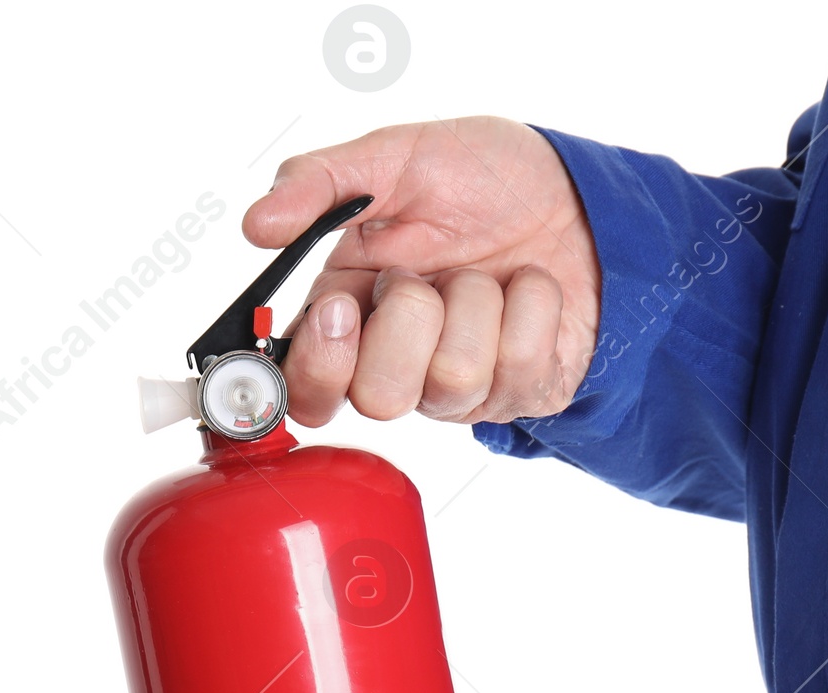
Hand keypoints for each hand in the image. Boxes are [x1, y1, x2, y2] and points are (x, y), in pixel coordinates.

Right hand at [242, 118, 600, 427]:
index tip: (341, 309)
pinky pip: (520, 363)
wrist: (571, 188)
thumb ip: (318, 183)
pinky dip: (531, 304)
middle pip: (380, 400)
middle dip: (408, 322)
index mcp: (350, 318)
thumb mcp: (392, 158)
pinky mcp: (524, 391)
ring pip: (453, 380)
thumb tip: (256, 224)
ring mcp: (465, 387)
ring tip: (483, 272)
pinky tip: (527, 287)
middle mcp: (401, 364)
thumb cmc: (480, 180)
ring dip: (475, 302)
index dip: (319, 365)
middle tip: (422, 277)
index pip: (307, 392)